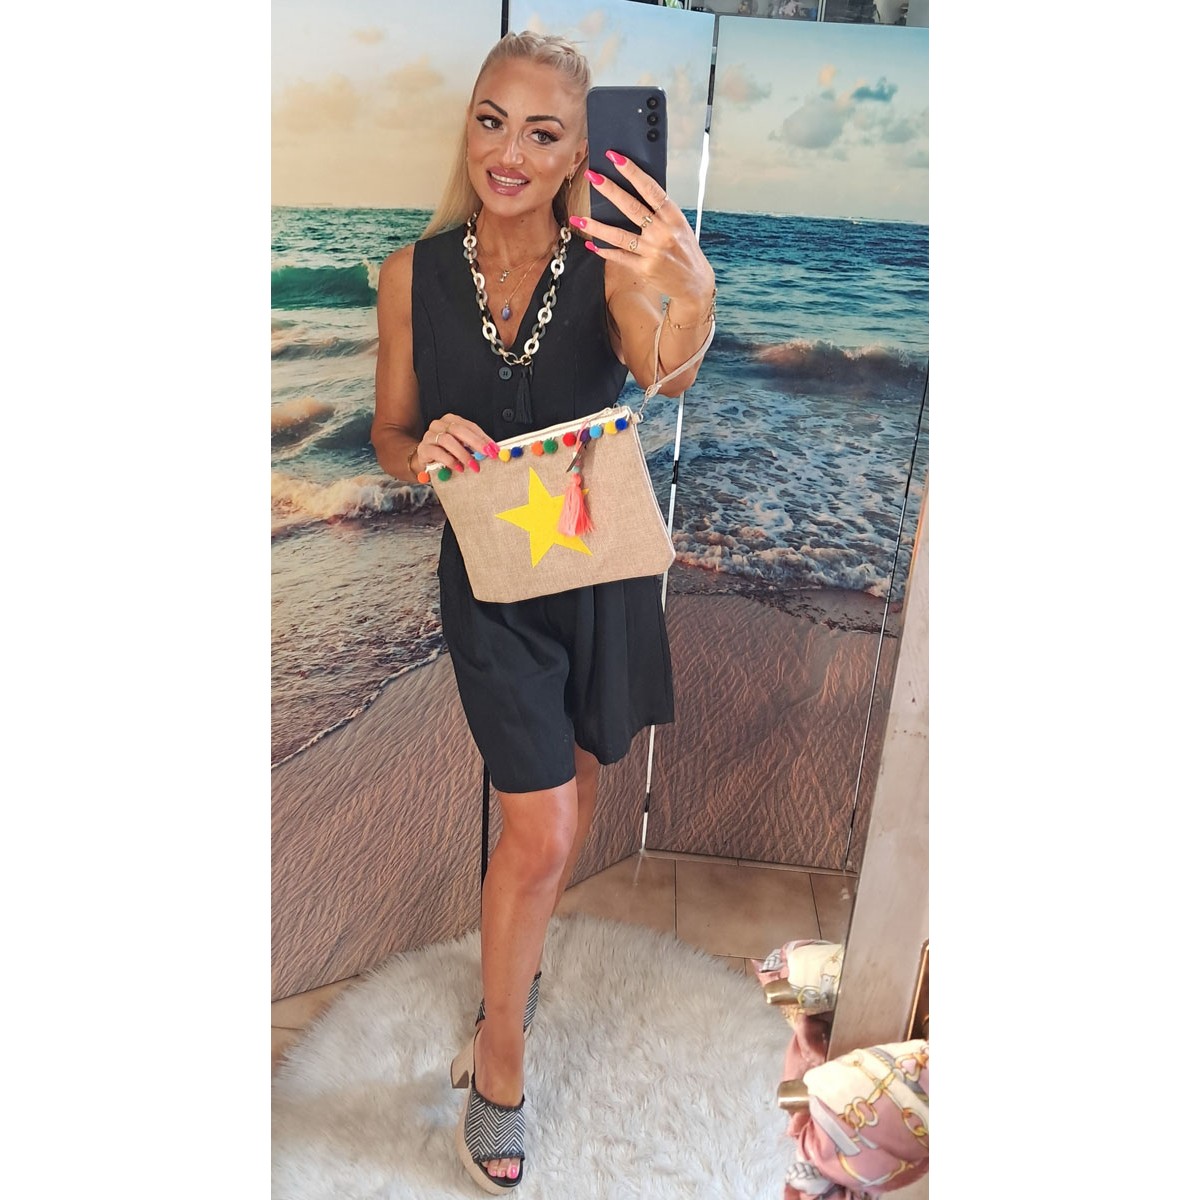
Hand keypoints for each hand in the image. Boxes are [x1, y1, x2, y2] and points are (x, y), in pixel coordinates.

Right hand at [414, 414, 497, 476]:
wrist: (426, 461)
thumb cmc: (446, 452)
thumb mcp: (462, 447)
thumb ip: (475, 447)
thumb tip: (492, 451)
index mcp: (451, 420)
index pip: (471, 426)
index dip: (484, 437)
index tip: (494, 449)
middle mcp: (440, 425)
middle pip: (459, 430)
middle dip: (476, 443)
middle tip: (486, 454)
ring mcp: (430, 436)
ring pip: (447, 440)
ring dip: (463, 453)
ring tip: (473, 465)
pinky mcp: (423, 449)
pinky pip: (437, 452)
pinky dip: (450, 460)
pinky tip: (458, 467)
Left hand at [571, 151, 714, 311]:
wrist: (694, 282)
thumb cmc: (686, 250)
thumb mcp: (679, 226)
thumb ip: (660, 212)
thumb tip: (635, 192)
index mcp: (673, 216)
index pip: (650, 189)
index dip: (632, 172)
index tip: (616, 158)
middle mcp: (662, 232)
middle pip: (631, 207)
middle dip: (609, 190)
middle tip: (592, 176)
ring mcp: (652, 251)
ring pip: (619, 235)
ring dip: (597, 226)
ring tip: (579, 219)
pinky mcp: (644, 268)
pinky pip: (620, 257)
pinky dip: (605, 250)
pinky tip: (592, 244)